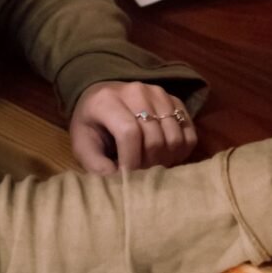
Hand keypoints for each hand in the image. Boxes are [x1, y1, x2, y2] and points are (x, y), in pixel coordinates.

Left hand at [69, 81, 196, 174]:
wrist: (104, 97)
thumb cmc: (92, 124)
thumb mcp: (82, 143)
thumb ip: (96, 164)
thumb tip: (120, 180)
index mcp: (107, 100)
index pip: (129, 133)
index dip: (131, 160)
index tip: (127, 177)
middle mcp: (136, 92)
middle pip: (154, 136)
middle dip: (149, 162)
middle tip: (140, 172)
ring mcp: (159, 94)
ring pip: (174, 136)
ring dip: (166, 158)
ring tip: (153, 164)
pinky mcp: (175, 100)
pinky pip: (189, 132)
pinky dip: (182, 150)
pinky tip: (168, 156)